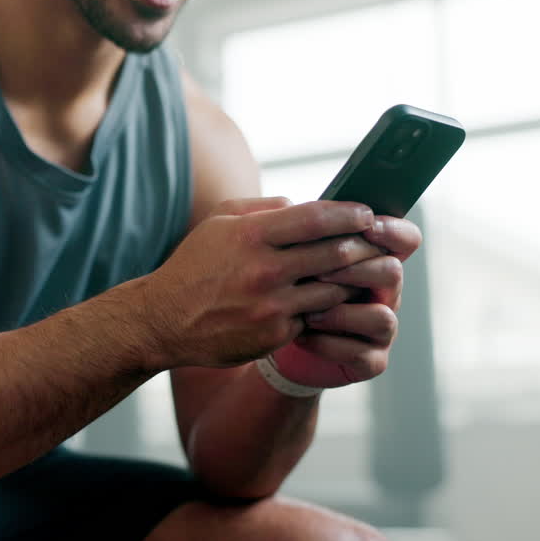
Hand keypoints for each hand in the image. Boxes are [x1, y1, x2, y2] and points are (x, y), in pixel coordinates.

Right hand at [142, 197, 384, 369]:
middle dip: (363, 247)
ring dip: (350, 280)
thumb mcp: (221, 222)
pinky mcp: (275, 335)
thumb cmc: (196, 265)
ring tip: (359, 271)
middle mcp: (264, 270)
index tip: (367, 214)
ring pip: (334, 289)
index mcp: (252, 235)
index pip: (317, 218)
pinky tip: (331, 300)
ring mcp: (272, 306)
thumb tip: (308, 205)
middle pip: (336, 253)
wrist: (164, 321)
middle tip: (375, 243)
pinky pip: (315, 317)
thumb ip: (266, 209)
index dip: (350, 214)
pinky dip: (326, 307)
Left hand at [272, 216, 421, 388]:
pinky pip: (362, 353)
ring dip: (343, 312)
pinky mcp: (371, 360)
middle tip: (317, 272)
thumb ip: (311, 235)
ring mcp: (382, 329)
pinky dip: (329, 344)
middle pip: (393, 272)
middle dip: (356, 269)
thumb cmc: (290, 288)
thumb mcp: (298, 257)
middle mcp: (386, 293)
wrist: (277, 338)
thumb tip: (300, 207)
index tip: (366, 225)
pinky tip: (302, 335)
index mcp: (374, 260)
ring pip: (383, 317)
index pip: (405, 238)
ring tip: (307, 310)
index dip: (392, 230)